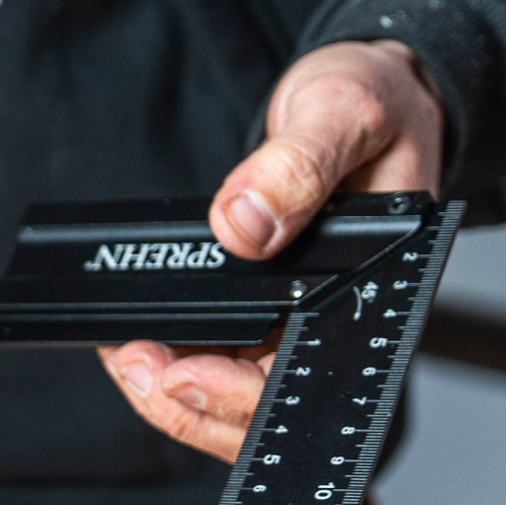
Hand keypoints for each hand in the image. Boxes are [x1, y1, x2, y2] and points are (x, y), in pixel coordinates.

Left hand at [101, 40, 442, 461]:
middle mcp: (339, 321)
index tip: (187, 375)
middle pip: (269, 409)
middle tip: (136, 364)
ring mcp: (299, 323)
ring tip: (125, 357)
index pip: (317, 378)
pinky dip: (173, 366)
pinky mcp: (266, 314)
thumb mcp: (342, 109)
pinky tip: (134, 345)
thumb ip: (299, 164)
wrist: (365, 95)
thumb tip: (245, 225)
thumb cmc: (372, 103)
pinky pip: (220, 364)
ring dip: (174, 394)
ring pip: (239, 402)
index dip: (247, 396)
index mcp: (379, 289)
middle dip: (193, 403)